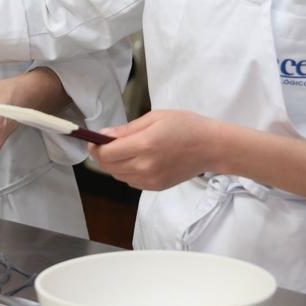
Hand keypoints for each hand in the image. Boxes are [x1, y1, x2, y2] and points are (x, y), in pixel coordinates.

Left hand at [88, 110, 217, 190]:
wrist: (211, 147)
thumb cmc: (186, 126)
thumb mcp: (155, 118)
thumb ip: (127, 129)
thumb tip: (103, 136)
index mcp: (144, 145)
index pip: (106, 154)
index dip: (95, 147)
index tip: (94, 140)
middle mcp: (145, 166)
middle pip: (109, 167)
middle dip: (103, 155)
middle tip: (109, 143)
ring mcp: (151, 180)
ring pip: (118, 176)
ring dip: (115, 164)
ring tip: (127, 150)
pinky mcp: (156, 187)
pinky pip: (131, 182)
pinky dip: (128, 172)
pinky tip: (138, 160)